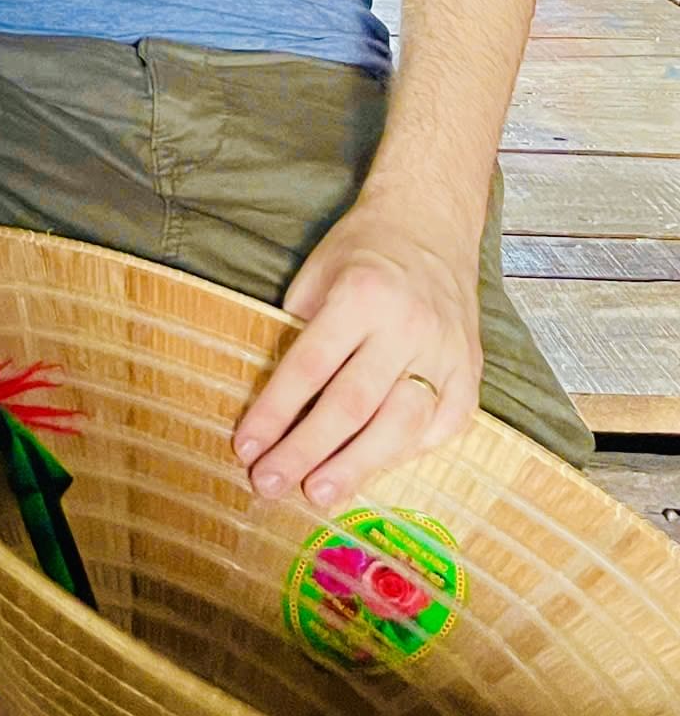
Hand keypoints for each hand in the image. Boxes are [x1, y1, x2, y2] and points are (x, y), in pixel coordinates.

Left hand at [232, 202, 482, 512]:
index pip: (310, 366)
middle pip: (352, 405)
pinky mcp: (470, 375)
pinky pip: (438, 429)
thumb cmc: (362, 249)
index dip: (274, 412)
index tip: (245, 447)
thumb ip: (300, 332)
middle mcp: (408, 326)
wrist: (432, 223)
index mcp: (362, 295)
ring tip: (317, 493)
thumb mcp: (316, 272)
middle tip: (268, 485)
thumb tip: (275, 406)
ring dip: (355, 466)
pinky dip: (403, 454)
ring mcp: (446, 354)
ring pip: (399, 426)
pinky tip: (371, 470)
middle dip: (305, 451)